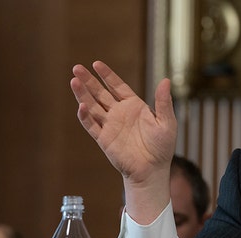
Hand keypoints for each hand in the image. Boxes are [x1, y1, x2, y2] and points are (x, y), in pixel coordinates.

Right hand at [70, 61, 176, 222]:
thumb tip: (166, 80)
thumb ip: (164, 102)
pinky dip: (85, 116)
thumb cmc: (162, 147)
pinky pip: (92, 125)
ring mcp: (110, 125)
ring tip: (74, 81)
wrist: (153, 170)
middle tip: (77, 68)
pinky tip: (81, 106)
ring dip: (83, 94)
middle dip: (89, 81)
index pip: (117, 86)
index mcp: (134, 106)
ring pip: (92, 106)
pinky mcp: (104, 138)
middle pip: (100, 93)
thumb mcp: (167, 122)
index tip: (96, 64)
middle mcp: (119, 113)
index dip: (107, 75)